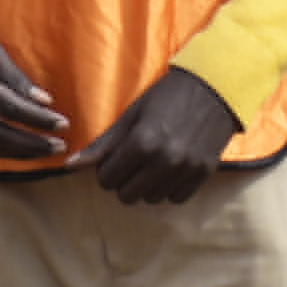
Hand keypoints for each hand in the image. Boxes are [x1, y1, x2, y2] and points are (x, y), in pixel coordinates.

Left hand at [82, 64, 239, 204]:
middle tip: (132, 162)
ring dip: (146, 186)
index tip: (115, 157)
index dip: (106, 169)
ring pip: (150, 199)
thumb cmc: (168, 96)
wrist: (216, 87)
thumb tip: (70, 165)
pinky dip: (169, 189)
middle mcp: (164, 160)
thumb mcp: (131, 114)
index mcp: (141, 143)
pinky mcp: (203, 174)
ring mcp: (186, 169)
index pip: (106, 179)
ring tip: (152, 164)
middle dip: (124, 181)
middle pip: (126, 195)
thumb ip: (103, 144)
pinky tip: (170, 170)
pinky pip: (176, 199)